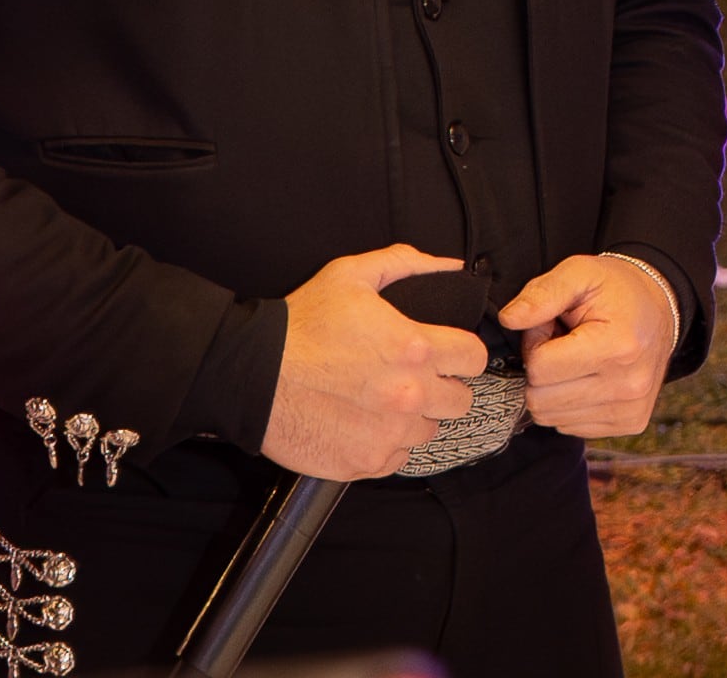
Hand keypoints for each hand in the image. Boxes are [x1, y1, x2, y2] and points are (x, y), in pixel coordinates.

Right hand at [261, 245, 488, 479]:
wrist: (252, 375)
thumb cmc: (300, 326)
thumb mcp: (351, 275)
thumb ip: (406, 263)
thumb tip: (448, 265)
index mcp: (415, 348)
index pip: (474, 359)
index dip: (464, 355)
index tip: (449, 356)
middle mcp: (409, 395)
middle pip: (460, 401)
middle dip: (444, 388)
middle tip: (417, 380)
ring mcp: (389, 433)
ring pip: (428, 431)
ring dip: (414, 418)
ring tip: (384, 402)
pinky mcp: (365, 462)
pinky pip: (396, 458)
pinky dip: (386, 444)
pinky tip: (364, 424)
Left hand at [500, 255, 680, 438]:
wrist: (661, 306)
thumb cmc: (616, 290)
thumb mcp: (579, 273)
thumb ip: (542, 293)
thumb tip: (509, 319)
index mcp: (617, 346)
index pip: (540, 368)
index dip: (535, 343)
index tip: (552, 327)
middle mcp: (628, 385)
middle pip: (541, 400)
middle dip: (541, 370)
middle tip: (562, 344)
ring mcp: (631, 409)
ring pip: (552, 418)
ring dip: (554, 389)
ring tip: (575, 359)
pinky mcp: (631, 423)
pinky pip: (571, 427)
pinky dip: (569, 404)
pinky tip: (587, 377)